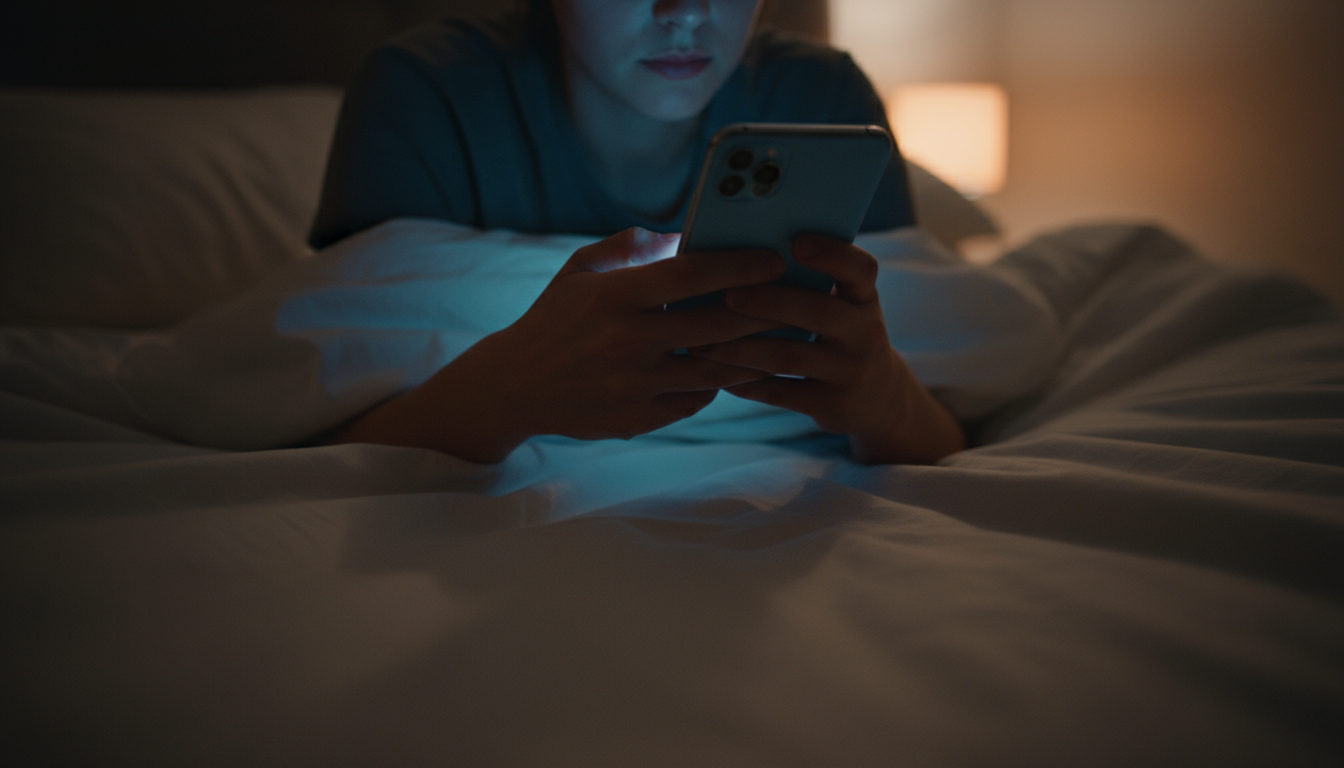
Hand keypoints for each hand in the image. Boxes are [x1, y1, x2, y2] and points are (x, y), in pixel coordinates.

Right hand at [335, 227, 785, 460]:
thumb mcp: (580, 270)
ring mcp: (634, 384)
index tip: (773, 258)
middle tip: (791, 299)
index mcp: (613, 296)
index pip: (692, 275)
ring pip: (714, 368)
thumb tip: (682, 234)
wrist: (515, 386)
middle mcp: (627, 341)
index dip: (739, 265)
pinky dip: (714, 383)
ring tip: (774, 338)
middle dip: (762, 311)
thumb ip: (630, 246)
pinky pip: (696, 400)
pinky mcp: (639, 418)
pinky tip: (728, 369)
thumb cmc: (555, 319)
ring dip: (747, 352)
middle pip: (716, 325)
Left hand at [689, 234, 964, 463]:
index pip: (861, 269)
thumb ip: (812, 284)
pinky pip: (779, 393)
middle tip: (728, 295)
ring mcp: (850, 372)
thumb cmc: (844, 337)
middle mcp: (865, 333)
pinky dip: (744, 383)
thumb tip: (742, 256)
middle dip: (770, 302)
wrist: (880, 399)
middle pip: (818, 312)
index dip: (832, 254)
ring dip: (742, 348)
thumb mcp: (846, 308)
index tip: (797, 242)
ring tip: (703, 343)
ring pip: (789, 357)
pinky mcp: (832, 406)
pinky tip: (715, 373)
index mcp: (865, 299)